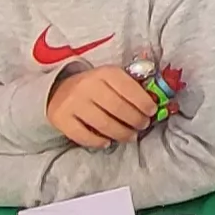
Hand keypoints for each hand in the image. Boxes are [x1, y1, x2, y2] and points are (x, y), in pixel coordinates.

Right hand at [47, 63, 162, 147]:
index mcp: (104, 72)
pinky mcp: (61, 119)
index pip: (128, 88)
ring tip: (130, 136)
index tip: (152, 111)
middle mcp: (88, 86)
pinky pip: (83, 136)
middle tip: (143, 126)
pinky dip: (98, 142)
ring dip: (122, 133)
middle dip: (135, 120)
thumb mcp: (111, 78)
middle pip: (118, 108)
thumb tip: (156, 101)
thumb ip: (130, 87)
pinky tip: (107, 142)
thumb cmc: (94, 86)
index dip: (143, 102)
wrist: (57, 90)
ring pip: (103, 124)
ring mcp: (73, 103)